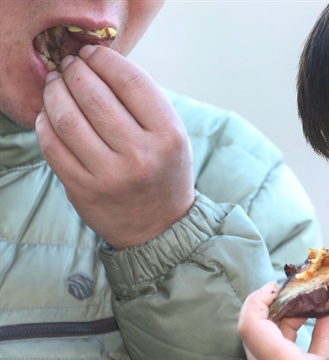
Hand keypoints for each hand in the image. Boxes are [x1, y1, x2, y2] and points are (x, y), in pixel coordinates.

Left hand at [35, 45, 194, 249]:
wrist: (159, 227)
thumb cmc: (164, 173)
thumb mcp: (172, 137)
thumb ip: (144, 103)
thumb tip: (100, 64)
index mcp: (168, 135)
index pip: (131, 81)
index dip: (104, 59)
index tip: (92, 52)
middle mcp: (140, 154)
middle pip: (94, 95)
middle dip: (74, 70)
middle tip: (68, 65)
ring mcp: (109, 174)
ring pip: (67, 118)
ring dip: (53, 92)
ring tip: (54, 84)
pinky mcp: (83, 189)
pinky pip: (52, 146)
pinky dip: (44, 123)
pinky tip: (48, 114)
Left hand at [238, 282, 328, 359]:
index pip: (250, 324)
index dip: (257, 299)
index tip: (277, 283)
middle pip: (263, 332)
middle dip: (282, 306)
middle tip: (303, 291)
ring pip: (280, 345)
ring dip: (298, 321)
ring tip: (322, 302)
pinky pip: (297, 357)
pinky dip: (311, 338)